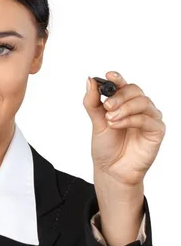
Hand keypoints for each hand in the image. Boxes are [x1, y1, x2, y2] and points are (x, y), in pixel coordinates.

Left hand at [83, 71, 165, 187]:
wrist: (111, 170)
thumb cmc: (106, 147)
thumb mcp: (96, 122)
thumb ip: (92, 102)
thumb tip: (89, 80)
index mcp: (124, 103)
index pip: (123, 85)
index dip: (117, 78)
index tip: (109, 75)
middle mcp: (139, 108)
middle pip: (134, 90)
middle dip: (119, 96)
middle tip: (106, 106)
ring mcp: (149, 118)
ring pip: (142, 102)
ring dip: (124, 108)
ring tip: (110, 119)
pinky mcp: (156, 130)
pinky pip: (147, 119)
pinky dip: (130, 120)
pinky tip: (117, 125)